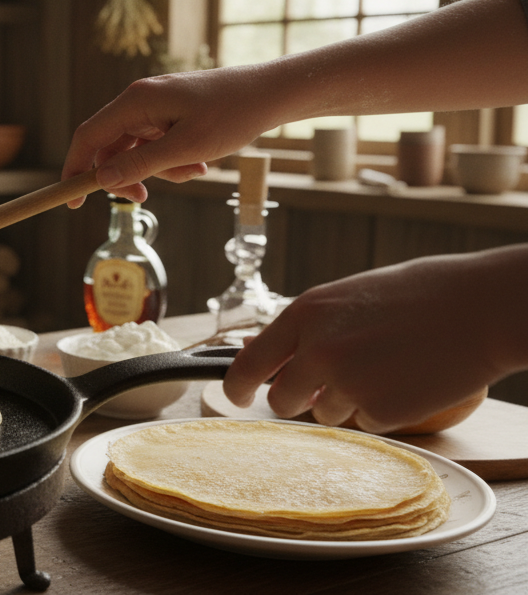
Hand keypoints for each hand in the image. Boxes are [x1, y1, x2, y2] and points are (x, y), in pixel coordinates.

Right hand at [60, 66, 282, 206]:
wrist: (271, 93)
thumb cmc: (232, 114)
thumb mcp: (186, 148)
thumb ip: (141, 164)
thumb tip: (101, 179)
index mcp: (136, 101)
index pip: (89, 136)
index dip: (75, 168)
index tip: (72, 200)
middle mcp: (140, 100)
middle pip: (112, 147)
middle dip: (128, 175)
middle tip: (145, 198)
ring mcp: (156, 106)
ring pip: (137, 150)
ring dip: (159, 170)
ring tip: (194, 171)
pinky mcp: (171, 112)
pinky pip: (157, 144)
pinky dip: (172, 160)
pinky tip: (199, 163)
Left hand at [222, 247, 527, 432]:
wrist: (480, 307)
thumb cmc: (419, 296)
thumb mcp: (349, 298)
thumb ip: (309, 328)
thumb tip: (265, 352)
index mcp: (304, 315)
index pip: (249, 364)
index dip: (237, 386)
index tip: (237, 397)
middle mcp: (316, 350)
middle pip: (281, 400)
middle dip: (298, 399)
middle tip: (328, 385)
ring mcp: (346, 383)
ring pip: (325, 413)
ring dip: (347, 401)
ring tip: (387, 366)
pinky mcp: (379, 410)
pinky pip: (365, 423)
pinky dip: (382, 410)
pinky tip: (407, 380)